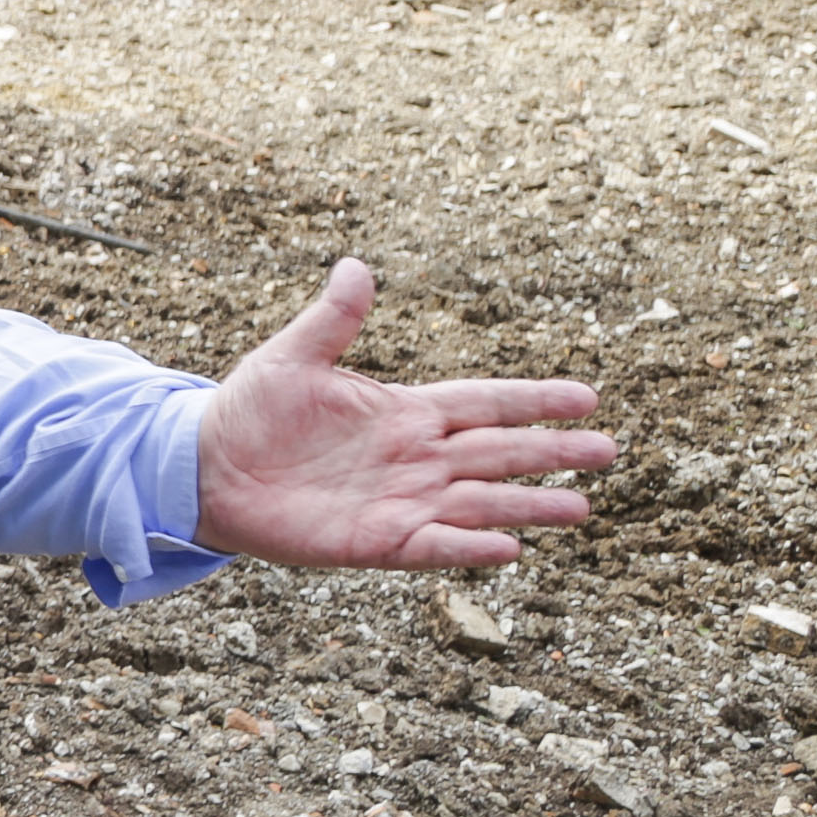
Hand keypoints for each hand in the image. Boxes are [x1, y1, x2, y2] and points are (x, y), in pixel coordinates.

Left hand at [194, 259, 612, 570]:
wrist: (208, 467)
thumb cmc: (252, 411)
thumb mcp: (292, 358)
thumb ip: (333, 320)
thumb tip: (356, 266)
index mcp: (406, 412)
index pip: (485, 403)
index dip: (534, 400)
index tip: (587, 397)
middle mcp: (417, 458)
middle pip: (499, 453)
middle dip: (552, 452)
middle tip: (608, 451)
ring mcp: (402, 500)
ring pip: (480, 503)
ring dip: (527, 505)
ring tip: (580, 508)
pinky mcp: (377, 541)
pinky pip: (433, 544)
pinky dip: (468, 547)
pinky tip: (507, 549)